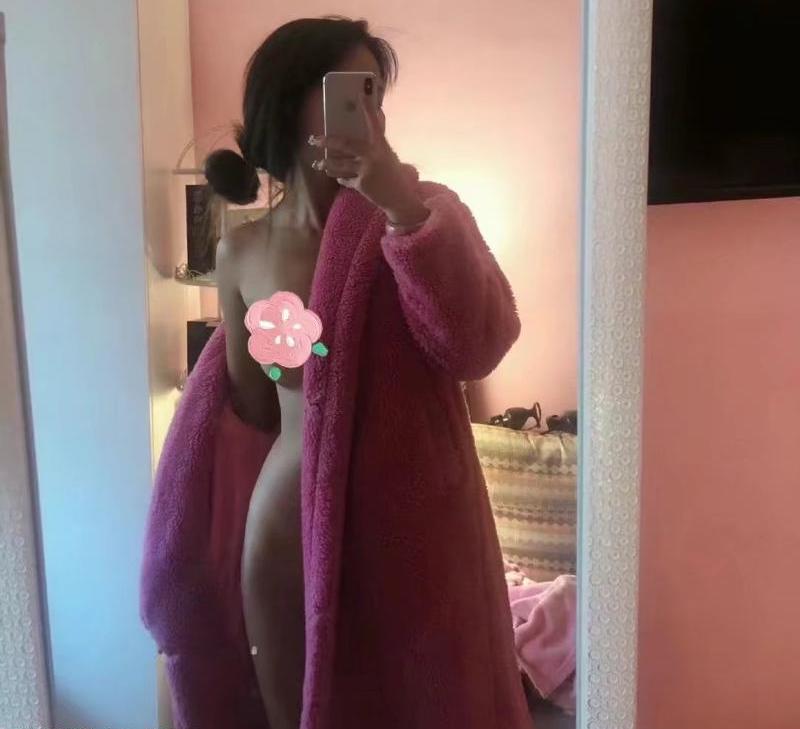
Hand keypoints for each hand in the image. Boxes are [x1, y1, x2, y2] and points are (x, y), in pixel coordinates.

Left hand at [309, 100, 428, 225]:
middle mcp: (373, 155)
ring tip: (318, 163)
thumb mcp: (387, 154)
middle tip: (313, 139)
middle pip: (345, 144)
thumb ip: (377, 138)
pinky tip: (337, 176)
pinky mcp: (362, 184)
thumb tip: (376, 114)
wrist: (399, 198)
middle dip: (326, 141)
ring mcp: (366, 170)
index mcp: (381, 145)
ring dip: (326, 163)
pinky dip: (340, 177)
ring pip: (339, 164)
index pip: (374, 123)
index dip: (368, 108)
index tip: (361, 94)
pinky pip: (345, 178)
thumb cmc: (392, 173)